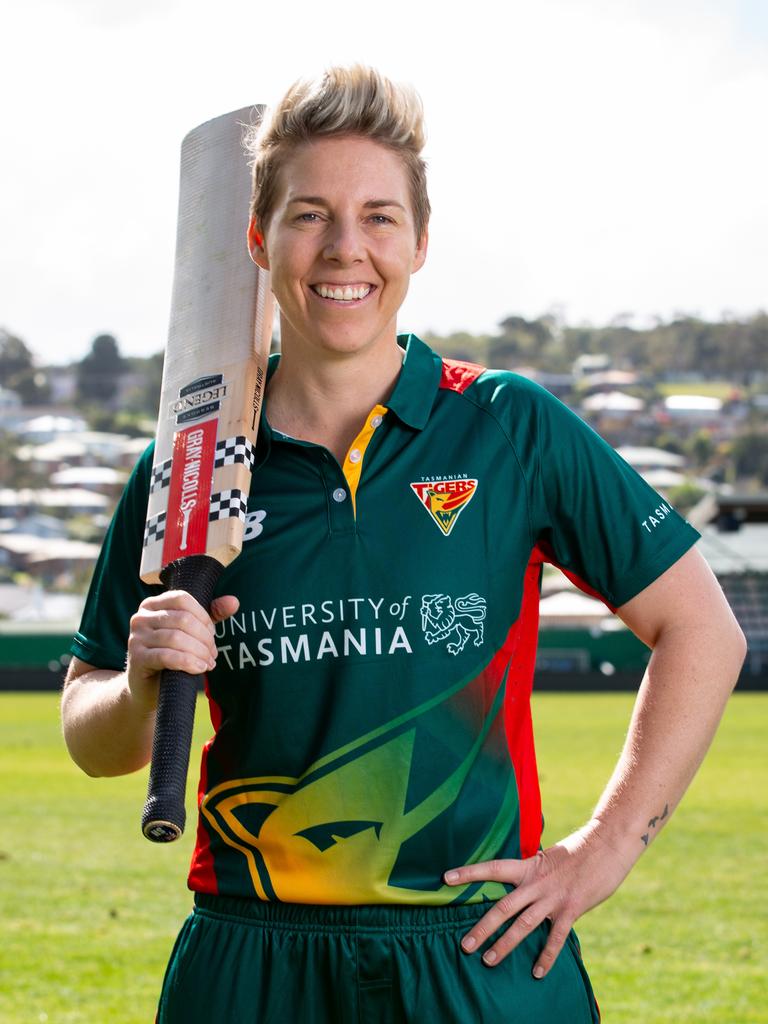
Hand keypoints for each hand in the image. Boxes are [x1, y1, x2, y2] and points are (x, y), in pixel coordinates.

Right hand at [126, 591, 238, 710]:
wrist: (148, 688)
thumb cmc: (171, 656)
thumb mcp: (191, 632)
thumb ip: (211, 614)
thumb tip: (234, 602)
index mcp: (153, 605)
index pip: (183, 600)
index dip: (203, 617)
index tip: (212, 634)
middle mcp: (140, 617)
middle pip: (182, 619)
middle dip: (204, 638)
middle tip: (213, 654)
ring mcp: (136, 638)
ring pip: (176, 638)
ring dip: (199, 652)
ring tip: (208, 663)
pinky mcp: (137, 659)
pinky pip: (167, 656)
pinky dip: (187, 662)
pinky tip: (199, 668)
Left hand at [443, 821, 633, 977]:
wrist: (607, 844)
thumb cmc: (578, 850)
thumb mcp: (548, 857)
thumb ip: (533, 871)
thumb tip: (520, 881)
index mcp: (528, 866)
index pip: (492, 868)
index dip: (469, 873)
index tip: (446, 878)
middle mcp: (536, 883)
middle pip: (503, 907)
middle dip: (482, 928)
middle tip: (464, 945)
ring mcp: (553, 897)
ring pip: (523, 925)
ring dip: (505, 944)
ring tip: (488, 960)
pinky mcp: (572, 909)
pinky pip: (556, 937)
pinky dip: (546, 956)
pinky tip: (536, 972)